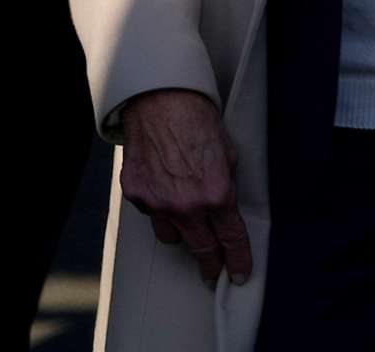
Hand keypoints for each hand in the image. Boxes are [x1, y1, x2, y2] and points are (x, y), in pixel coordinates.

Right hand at [120, 88, 251, 285]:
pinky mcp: (136, 195)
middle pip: (201, 250)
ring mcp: (158, 203)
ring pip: (172, 236)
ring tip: (185, 213)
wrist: (160, 100)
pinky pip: (151, 214)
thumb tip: (226, 207)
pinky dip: (159, 207)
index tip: (239, 274)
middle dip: (210, 264)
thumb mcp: (229, 152)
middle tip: (213, 272)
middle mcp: (187, 206)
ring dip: (181, 231)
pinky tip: (163, 185)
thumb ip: (227, 185)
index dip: (238, 260)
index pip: (232, 240)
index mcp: (216, 194)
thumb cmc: (198, 119)